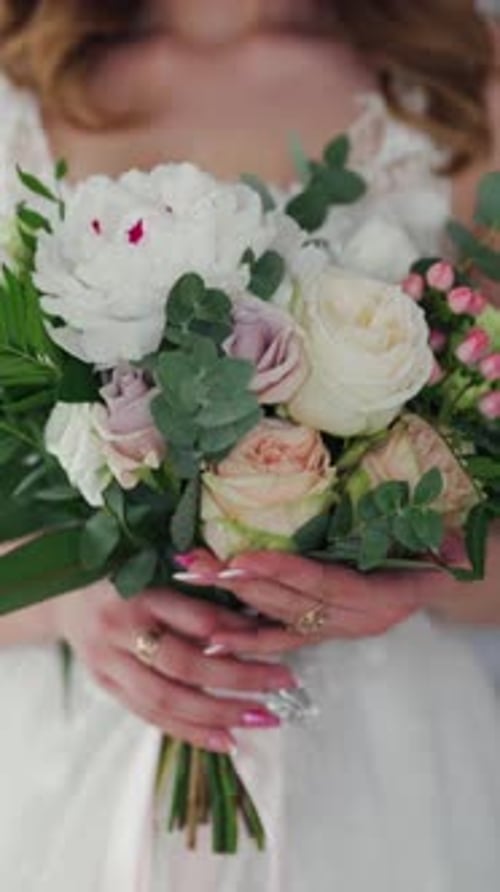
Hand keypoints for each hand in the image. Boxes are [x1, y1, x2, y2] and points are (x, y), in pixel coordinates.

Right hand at [54, 579, 295, 750]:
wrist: (61, 593)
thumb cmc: (120, 574)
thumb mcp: (154, 567)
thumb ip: (194, 591)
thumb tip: (251, 617)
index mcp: (137, 591)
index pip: (193, 616)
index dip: (235, 630)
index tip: (271, 636)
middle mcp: (120, 629)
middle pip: (185, 664)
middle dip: (238, 677)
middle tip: (284, 682)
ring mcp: (109, 663)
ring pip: (168, 698)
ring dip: (220, 713)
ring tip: (262, 718)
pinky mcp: (107, 686)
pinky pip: (151, 716)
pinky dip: (190, 732)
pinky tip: (225, 740)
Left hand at [183, 550, 426, 654]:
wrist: (440, 583)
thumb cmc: (438, 557)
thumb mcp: (445, 547)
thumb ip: (442, 547)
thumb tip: (451, 549)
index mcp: (379, 598)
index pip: (322, 583)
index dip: (282, 571)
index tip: (242, 558)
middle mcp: (353, 619)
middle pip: (290, 601)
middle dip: (241, 583)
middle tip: (198, 566)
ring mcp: (336, 629)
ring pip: (279, 618)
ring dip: (234, 601)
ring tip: (194, 582)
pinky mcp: (323, 634)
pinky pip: (281, 640)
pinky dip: (246, 638)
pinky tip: (211, 637)